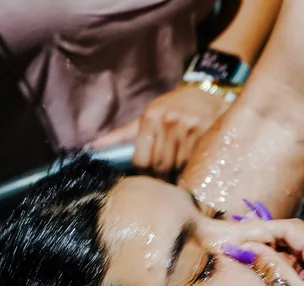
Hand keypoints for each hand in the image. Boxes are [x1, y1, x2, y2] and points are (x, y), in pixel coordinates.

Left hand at [89, 84, 231, 176]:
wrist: (210, 93)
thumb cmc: (176, 107)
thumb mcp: (150, 115)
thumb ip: (124, 134)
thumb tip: (94, 146)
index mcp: (151, 117)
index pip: (141, 159)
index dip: (145, 171)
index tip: (150, 172)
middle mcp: (168, 122)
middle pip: (160, 165)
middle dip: (162, 174)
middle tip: (167, 172)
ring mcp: (188, 128)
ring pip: (178, 166)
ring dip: (179, 172)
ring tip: (182, 166)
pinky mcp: (206, 133)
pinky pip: (195, 162)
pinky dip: (194, 167)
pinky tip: (195, 162)